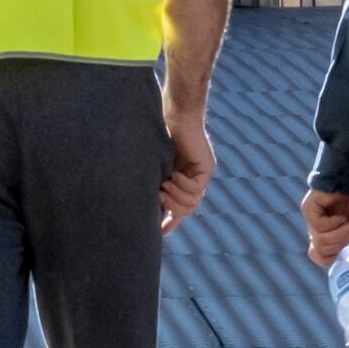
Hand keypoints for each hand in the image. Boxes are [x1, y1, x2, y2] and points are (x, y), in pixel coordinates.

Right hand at [158, 102, 214, 232]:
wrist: (173, 115)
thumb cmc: (158, 133)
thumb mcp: (153, 165)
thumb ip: (153, 182)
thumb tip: (142, 201)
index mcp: (179, 180)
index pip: (179, 209)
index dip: (170, 222)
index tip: (160, 233)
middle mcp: (192, 179)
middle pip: (186, 210)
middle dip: (171, 206)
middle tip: (159, 194)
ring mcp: (201, 175)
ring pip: (192, 203)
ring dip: (176, 197)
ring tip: (165, 184)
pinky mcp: (206, 168)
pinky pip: (196, 189)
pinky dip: (183, 186)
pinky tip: (174, 175)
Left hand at [301, 188, 348, 267]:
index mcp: (326, 234)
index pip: (319, 257)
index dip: (332, 259)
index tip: (348, 251)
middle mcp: (316, 229)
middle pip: (321, 251)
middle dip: (341, 244)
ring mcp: (311, 219)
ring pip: (321, 240)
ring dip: (341, 234)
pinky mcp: (309, 209)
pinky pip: (320, 225)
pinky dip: (334, 223)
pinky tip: (341, 214)